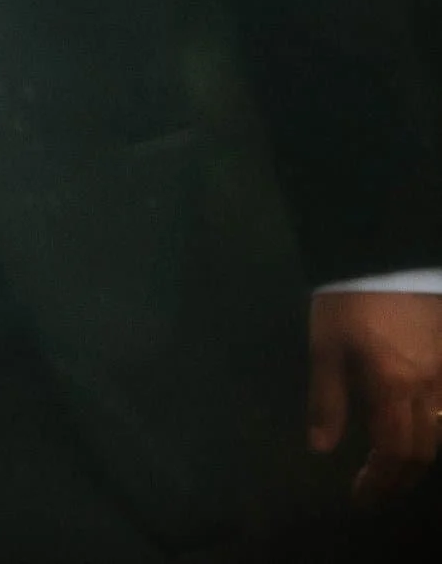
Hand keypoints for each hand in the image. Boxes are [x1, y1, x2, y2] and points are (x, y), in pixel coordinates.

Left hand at [307, 290, 441, 499]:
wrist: (385, 252)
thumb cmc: (347, 299)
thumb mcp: (325, 346)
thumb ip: (327, 399)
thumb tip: (322, 448)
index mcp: (393, 387)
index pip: (394, 452)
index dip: (380, 482)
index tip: (362, 498)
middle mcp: (430, 387)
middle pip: (425, 450)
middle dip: (401, 478)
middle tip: (377, 489)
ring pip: (441, 431)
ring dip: (418, 456)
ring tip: (391, 467)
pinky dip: (433, 428)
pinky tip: (413, 429)